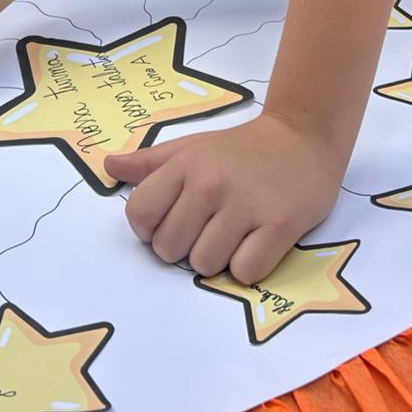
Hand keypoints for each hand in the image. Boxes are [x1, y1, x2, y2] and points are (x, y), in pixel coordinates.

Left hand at [105, 113, 344, 283]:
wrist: (302, 139)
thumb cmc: (240, 149)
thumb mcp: (192, 146)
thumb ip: (149, 162)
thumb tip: (109, 165)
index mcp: (185, 165)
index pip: (139, 214)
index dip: (149, 230)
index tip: (170, 223)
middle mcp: (210, 184)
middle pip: (169, 249)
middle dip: (183, 248)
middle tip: (207, 229)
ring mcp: (245, 205)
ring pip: (205, 265)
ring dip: (216, 260)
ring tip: (233, 234)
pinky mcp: (279, 225)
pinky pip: (244, 272)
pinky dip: (248, 266)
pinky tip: (256, 242)